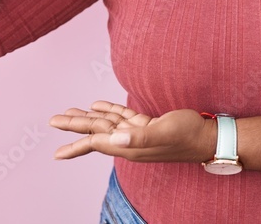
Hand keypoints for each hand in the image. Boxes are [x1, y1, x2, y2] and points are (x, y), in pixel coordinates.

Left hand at [48, 101, 214, 163]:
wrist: (208, 137)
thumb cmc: (188, 135)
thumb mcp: (164, 132)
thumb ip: (139, 137)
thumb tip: (114, 139)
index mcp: (130, 146)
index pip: (96, 143)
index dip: (76, 145)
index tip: (57, 153)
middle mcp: (130, 141)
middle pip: (96, 132)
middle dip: (74, 126)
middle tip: (53, 121)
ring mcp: (138, 133)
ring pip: (106, 124)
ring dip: (88, 117)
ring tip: (69, 112)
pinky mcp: (146, 125)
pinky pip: (121, 117)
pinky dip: (109, 110)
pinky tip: (97, 106)